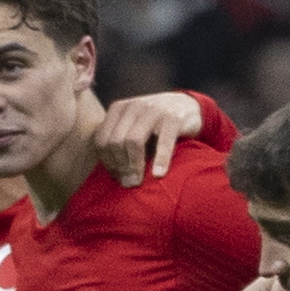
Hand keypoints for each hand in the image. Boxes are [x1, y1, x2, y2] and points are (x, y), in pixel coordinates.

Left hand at [95, 91, 212, 183]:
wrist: (187, 106)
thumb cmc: (156, 124)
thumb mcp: (134, 127)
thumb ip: (120, 141)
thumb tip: (111, 173)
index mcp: (118, 109)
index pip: (102, 139)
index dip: (107, 162)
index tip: (117, 177)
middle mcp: (133, 106)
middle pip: (115, 141)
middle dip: (119, 166)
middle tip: (128, 184)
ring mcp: (153, 110)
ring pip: (133, 141)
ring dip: (134, 166)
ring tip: (137, 182)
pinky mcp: (173, 118)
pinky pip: (163, 142)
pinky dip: (160, 160)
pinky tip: (158, 175)